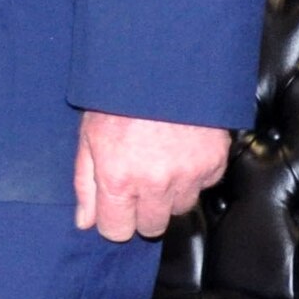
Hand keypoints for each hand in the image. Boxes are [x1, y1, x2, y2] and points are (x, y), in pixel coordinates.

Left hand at [73, 111, 230, 241]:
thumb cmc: (119, 97)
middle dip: (143, 211)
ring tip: (160, 161)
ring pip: (180, 209)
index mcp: (118, 178)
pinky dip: (194, 174)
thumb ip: (85, 183)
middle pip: (152, 227)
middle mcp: (155, 183)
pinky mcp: (214, 164)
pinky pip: (204, 186)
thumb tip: (85, 222)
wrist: (163, 67)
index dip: (114, 220)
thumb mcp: (89, 136)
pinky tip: (180, 150)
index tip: (116, 207)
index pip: (117, 231)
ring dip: (170, 194)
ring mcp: (188, 176)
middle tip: (139, 182)